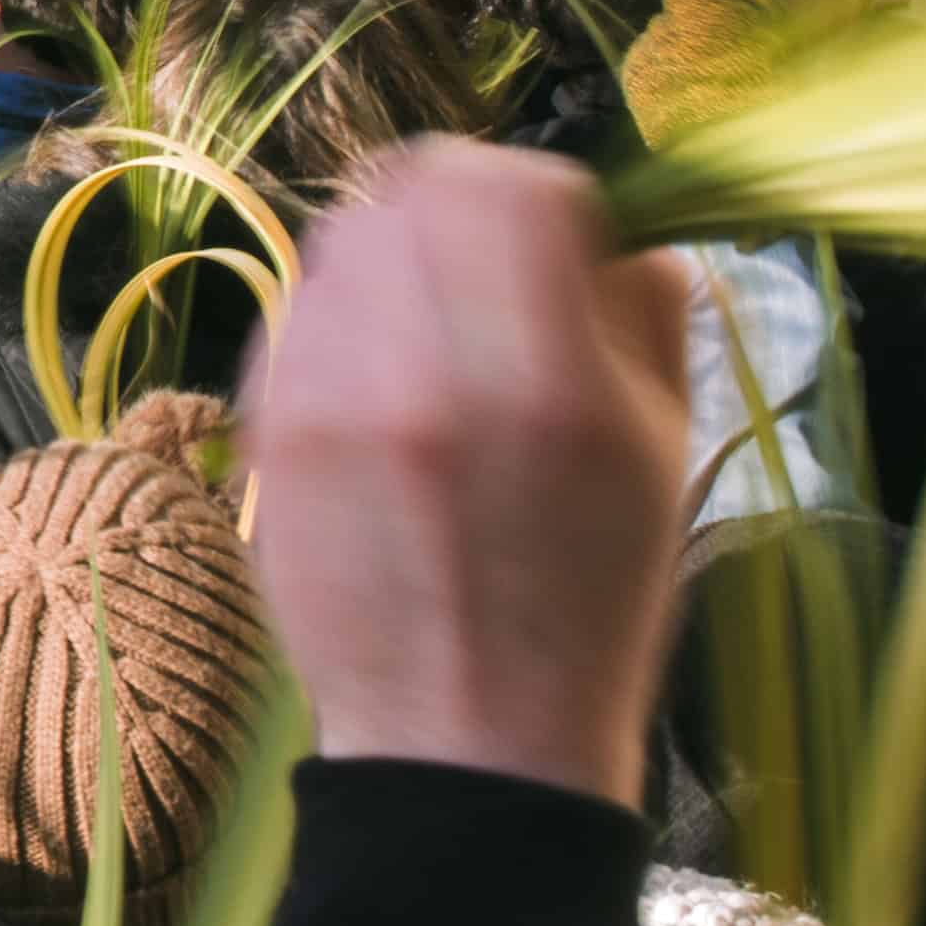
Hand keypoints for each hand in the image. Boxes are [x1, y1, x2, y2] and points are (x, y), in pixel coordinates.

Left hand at [238, 141, 692, 806]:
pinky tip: (383, 396)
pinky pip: (295, 317)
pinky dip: (341, 326)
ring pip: (340, 243)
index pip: (509, 184)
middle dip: (461, 216)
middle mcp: (416, 368)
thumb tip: (613, 230)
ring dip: (394, 263)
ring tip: (436, 343)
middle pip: (410, 191)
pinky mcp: (261, 431)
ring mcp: (320, 398)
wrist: (461, 740)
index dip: (547, 199)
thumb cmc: (585, 600)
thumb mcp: (665, 452)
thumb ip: (644, 310)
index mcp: (538, 374)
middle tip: (492, 279)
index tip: (565, 248)